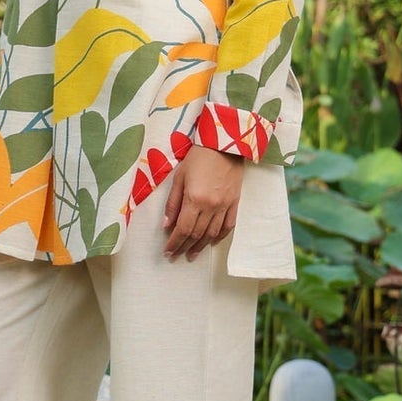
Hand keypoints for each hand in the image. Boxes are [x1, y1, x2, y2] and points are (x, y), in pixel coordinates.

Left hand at [162, 144, 244, 260]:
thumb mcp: (179, 177)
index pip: (182, 229)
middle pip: (196, 234)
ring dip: (201, 246)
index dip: (174, 243)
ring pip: (212, 234)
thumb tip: (166, 225)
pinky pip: (228, 225)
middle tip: (176, 256)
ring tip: (192, 254)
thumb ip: (173, 203)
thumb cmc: (198, 157)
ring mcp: (225, 206)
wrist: (224, 144)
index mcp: (194, 199)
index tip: (168, 252)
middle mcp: (211, 206)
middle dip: (184, 247)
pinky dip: (219, 236)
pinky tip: (212, 242)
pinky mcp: (234, 202)